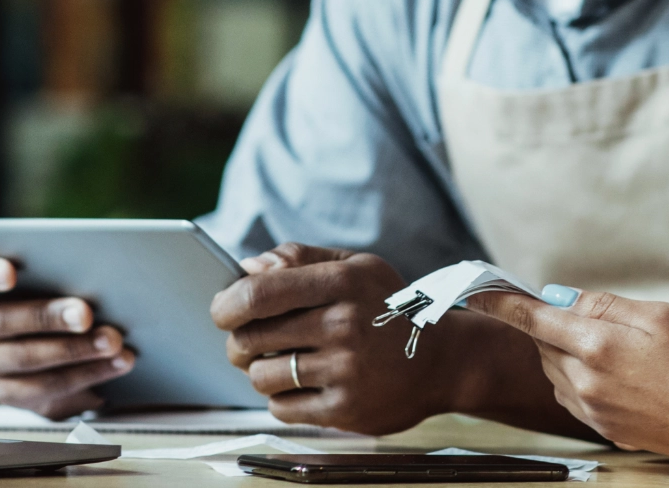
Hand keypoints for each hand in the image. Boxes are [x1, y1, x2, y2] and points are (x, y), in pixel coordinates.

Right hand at [0, 257, 135, 419]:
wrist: (75, 335)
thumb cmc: (62, 286)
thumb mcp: (58, 271)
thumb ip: (61, 264)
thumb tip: (97, 262)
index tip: (10, 272)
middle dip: (46, 317)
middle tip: (86, 313)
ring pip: (23, 358)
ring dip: (73, 350)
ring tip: (113, 341)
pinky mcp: (12, 392)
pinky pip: (44, 389)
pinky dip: (86, 375)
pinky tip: (115, 363)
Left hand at [209, 244, 464, 434]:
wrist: (447, 360)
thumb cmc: (391, 309)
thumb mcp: (358, 268)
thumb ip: (302, 259)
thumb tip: (247, 267)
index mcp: (343, 283)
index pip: (259, 294)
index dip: (226, 305)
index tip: (222, 312)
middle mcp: (344, 325)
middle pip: (251, 338)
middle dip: (238, 341)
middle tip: (247, 342)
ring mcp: (346, 370)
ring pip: (262, 376)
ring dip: (260, 372)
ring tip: (280, 364)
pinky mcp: (347, 409)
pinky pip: (282, 408)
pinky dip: (281, 399)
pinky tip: (301, 386)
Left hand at [463, 288, 668, 464]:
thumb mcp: (660, 315)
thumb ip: (604, 305)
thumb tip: (559, 297)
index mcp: (597, 345)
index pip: (531, 318)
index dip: (499, 303)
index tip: (476, 292)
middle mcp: (585, 381)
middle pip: (544, 345)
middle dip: (555, 327)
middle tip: (592, 320)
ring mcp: (592, 409)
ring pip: (556, 373)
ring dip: (568, 355)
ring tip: (617, 352)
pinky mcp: (603, 429)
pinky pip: (574, 398)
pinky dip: (581, 381)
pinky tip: (620, 378)